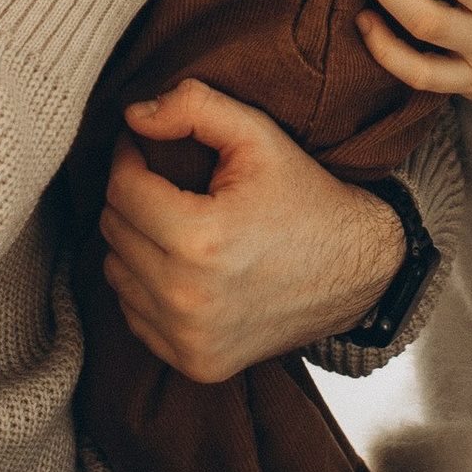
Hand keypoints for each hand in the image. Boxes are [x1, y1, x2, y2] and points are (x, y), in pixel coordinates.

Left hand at [98, 79, 409, 381]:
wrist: (357, 269)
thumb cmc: (305, 196)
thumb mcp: (258, 135)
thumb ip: (193, 106)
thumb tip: (133, 115)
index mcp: (199, 240)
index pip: (122, 189)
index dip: (128, 157)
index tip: (144, 146)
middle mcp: (188, 300)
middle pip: (114, 231)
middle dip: (133, 197)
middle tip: (166, 183)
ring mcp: (190, 340)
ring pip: (116, 275)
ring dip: (135, 243)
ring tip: (176, 224)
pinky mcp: (196, 365)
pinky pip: (136, 316)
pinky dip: (148, 288)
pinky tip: (183, 267)